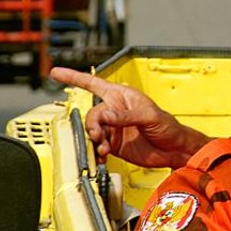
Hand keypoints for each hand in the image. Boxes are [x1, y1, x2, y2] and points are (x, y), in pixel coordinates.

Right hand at [49, 67, 209, 168]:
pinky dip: (95, 152)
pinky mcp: (113, 145)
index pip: (94, 84)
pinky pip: (96, 146)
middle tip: (99, 136)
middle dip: (92, 126)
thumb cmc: (168, 127)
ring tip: (103, 149)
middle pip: (91, 115)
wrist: (174, 150)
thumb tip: (106, 116)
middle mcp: (114, 111)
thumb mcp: (150, 117)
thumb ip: (126, 116)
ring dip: (93, 141)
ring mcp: (112, 128)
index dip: (74, 78)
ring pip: (91, 132)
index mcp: (122, 97)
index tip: (56, 72)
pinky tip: (101, 157)